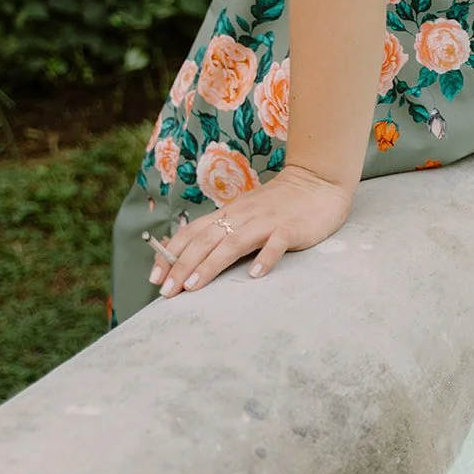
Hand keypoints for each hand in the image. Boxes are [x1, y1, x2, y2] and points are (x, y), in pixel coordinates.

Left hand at [149, 164, 353, 299]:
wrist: (317, 181)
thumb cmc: (281, 203)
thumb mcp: (246, 212)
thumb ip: (225, 229)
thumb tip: (196, 255)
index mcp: (229, 214)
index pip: (192, 233)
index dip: (171, 255)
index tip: (156, 279)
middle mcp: (242, 216)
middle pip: (206, 241)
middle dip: (182, 267)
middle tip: (167, 292)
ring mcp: (266, 222)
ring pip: (232, 243)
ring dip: (211, 265)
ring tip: (194, 286)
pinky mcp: (291, 229)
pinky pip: (276, 244)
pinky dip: (265, 259)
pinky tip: (255, 275)